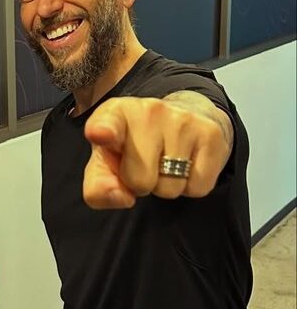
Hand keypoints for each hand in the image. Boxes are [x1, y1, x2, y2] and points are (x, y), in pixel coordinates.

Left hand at [82, 96, 230, 208]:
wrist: (181, 117)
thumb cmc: (131, 146)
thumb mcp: (104, 163)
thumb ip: (99, 187)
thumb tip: (122, 197)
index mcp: (113, 114)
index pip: (107, 123)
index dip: (103, 131)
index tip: (100, 134)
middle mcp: (148, 110)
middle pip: (140, 181)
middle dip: (140, 183)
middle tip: (144, 163)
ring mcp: (181, 120)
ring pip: (170, 188)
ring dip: (165, 185)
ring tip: (164, 161)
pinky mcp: (210, 134)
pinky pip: (197, 188)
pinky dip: (189, 186)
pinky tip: (185, 163)